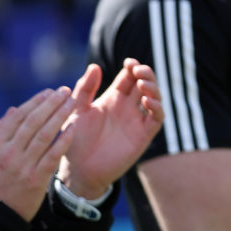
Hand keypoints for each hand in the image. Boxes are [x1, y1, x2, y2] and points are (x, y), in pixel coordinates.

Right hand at [0, 87, 78, 220]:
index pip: (17, 117)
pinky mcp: (36, 178)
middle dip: (50, 104)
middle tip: (65, 92)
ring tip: (72, 103)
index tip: (50, 92)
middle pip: (32, 122)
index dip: (35, 102)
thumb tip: (14, 109)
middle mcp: (7, 152)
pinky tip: (74, 127)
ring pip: (44, 135)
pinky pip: (52, 155)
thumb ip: (0, 132)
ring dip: (60, 116)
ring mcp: (22, 165)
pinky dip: (63, 140)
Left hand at [58, 60, 165, 198]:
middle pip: (145, 84)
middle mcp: (127, 107)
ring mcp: (136, 120)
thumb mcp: (76, 110)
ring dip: (153, 88)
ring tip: (142, 84)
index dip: (133, 67)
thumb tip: (95, 66)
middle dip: (145, 74)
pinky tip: (146, 101)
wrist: (78, 168)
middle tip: (138, 70)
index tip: (129, 62)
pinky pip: (156, 118)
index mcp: (112, 98)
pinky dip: (156, 107)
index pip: (129, 77)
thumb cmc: (74, 139)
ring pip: (154, 98)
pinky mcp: (143, 135)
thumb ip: (84, 89)